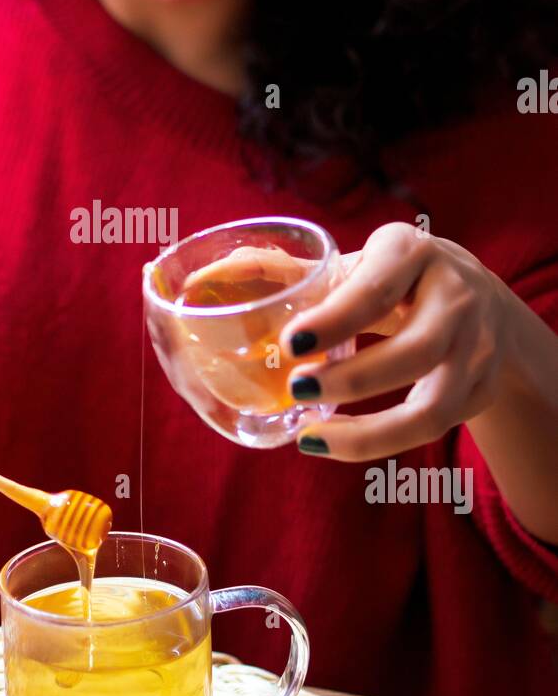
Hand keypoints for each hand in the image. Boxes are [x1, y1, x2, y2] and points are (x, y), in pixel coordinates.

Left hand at [280, 223, 509, 459]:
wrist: (481, 299)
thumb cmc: (396, 279)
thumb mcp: (357, 263)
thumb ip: (292, 273)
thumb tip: (213, 273)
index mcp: (413, 252)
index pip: (377, 288)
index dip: (337, 319)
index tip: (291, 344)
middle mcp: (458, 296)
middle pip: (416, 350)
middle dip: (355, 379)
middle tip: (296, 390)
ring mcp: (478, 347)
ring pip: (434, 406)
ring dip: (371, 431)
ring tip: (311, 435)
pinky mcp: (482, 389)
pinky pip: (435, 429)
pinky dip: (382, 443)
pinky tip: (336, 442)